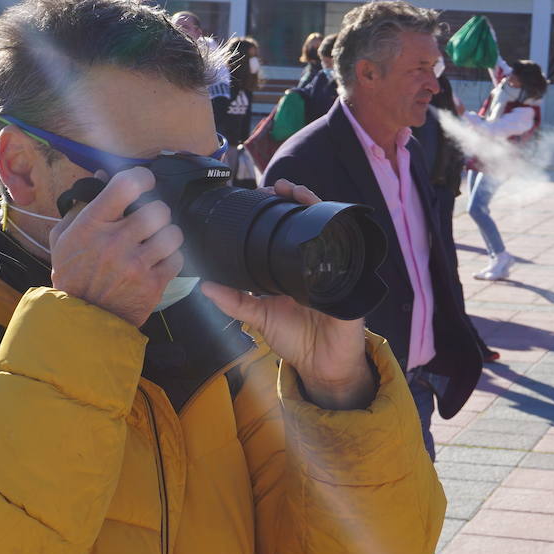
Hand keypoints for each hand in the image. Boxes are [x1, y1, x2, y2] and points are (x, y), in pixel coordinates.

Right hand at [49, 167, 183, 327]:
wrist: (81, 319)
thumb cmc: (73, 275)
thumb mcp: (64, 238)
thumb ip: (82, 205)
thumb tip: (103, 176)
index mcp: (92, 225)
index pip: (126, 185)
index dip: (142, 177)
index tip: (144, 182)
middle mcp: (115, 242)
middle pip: (158, 209)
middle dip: (157, 212)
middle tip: (150, 221)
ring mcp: (135, 265)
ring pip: (173, 233)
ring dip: (168, 235)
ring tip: (157, 242)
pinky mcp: (152, 285)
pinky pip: (178, 259)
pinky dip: (171, 259)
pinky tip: (159, 262)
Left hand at [202, 179, 373, 410]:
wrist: (323, 366)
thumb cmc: (296, 340)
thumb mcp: (259, 317)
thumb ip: (234, 301)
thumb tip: (205, 285)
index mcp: (292, 268)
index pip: (286, 230)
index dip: (276, 210)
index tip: (261, 194)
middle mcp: (314, 263)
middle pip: (308, 221)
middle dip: (296, 198)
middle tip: (279, 187)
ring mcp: (333, 268)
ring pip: (327, 228)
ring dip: (315, 206)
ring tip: (299, 193)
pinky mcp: (348, 281)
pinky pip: (345, 253)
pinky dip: (336, 235)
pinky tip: (324, 221)